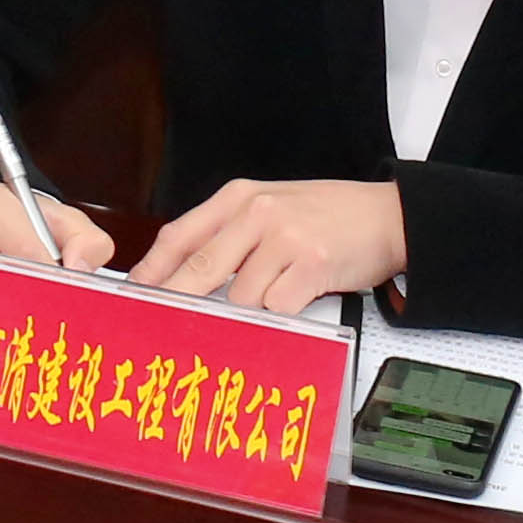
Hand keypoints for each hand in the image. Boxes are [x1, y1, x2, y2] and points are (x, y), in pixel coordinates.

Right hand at [0, 179, 115, 312]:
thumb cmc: (28, 225)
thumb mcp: (65, 221)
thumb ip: (87, 242)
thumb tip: (79, 272)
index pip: (22, 249)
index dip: (50, 277)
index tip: (70, 295)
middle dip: (29, 297)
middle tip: (54, 311)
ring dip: (9, 312)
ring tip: (32, 311)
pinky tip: (6, 312)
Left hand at [133, 176, 408, 316]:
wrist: (388, 215)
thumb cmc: (327, 215)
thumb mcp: (269, 207)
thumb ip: (228, 233)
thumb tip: (183, 272)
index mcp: (238, 198)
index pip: (179, 235)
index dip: (153, 269)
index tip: (134, 294)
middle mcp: (257, 214)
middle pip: (199, 268)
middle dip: (177, 301)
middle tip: (160, 325)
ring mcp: (285, 239)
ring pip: (240, 296)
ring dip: (249, 310)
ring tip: (273, 297)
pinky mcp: (312, 265)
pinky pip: (278, 307)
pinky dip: (281, 313)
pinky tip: (296, 299)